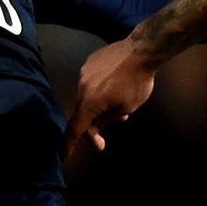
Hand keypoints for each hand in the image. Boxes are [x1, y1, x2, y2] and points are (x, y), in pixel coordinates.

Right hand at [63, 38, 160, 154]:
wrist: (142, 49)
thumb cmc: (137, 82)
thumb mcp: (125, 108)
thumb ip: (105, 121)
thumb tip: (94, 132)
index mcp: (89, 102)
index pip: (75, 128)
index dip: (69, 144)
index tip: (64, 155)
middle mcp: (81, 87)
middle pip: (82, 113)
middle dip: (93, 126)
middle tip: (105, 136)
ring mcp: (84, 72)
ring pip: (87, 97)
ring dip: (98, 107)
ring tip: (120, 109)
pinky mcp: (90, 62)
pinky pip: (91, 83)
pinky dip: (99, 91)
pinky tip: (115, 89)